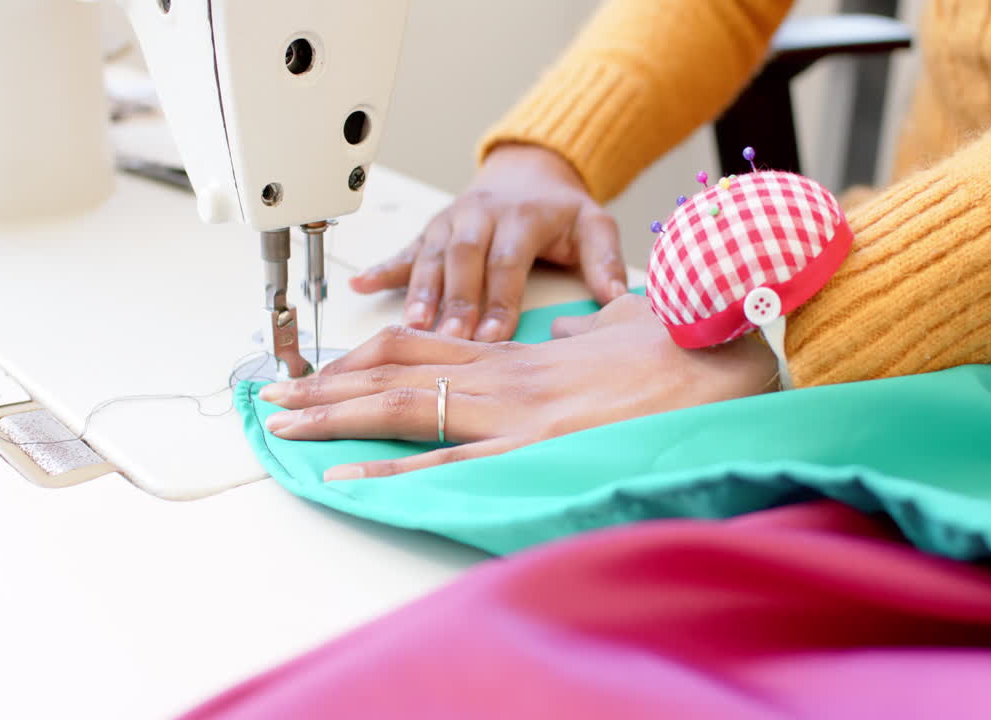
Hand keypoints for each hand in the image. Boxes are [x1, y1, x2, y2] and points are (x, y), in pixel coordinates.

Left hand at [258, 295, 779, 480]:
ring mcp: (510, 406)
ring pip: (401, 403)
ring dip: (333, 416)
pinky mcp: (531, 440)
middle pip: (391, 372)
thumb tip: (567, 333)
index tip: (320, 371)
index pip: (417, 344)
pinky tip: (343, 473)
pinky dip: (388, 465)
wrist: (721, 352)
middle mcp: (500, 371)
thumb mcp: (617, 327)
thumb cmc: (676, 343)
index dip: (361, 357)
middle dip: (324, 388)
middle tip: (270, 400)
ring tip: (281, 427)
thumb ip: (582, 332)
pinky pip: (444, 455)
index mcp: (516, 350)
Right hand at [348, 144, 628, 342]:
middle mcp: (481, 215)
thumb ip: (605, 260)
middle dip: (454, 300)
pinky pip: (404, 251)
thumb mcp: (594, 224)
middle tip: (450, 338)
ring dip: (419, 292)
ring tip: (411, 326)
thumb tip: (619, 297)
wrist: (529, 171)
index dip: (498, 299)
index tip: (492, 336)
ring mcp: (451, 223)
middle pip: (463, 260)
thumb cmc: (560, 209)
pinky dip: (382, 269)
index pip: (507, 261)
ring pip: (430, 257)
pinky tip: (359, 286)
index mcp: (521, 217)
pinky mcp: (431, 231)